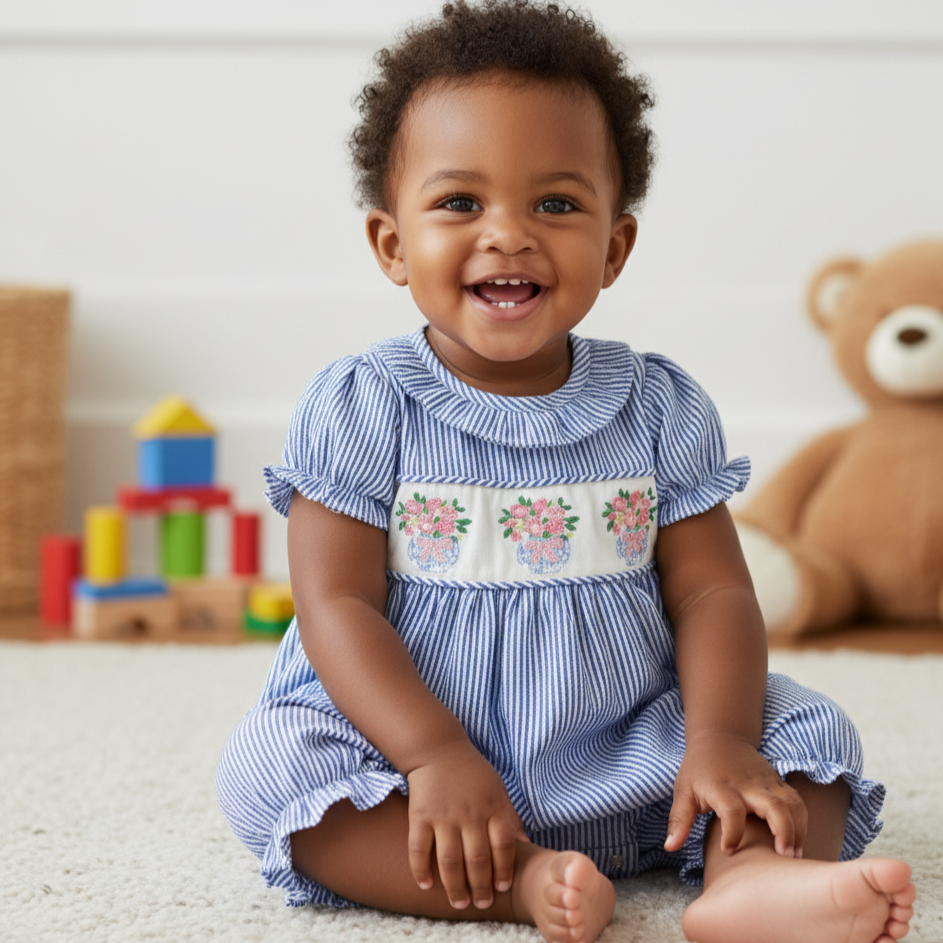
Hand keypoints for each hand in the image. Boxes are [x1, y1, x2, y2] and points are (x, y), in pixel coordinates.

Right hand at [406, 738, 528, 908]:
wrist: (438, 749)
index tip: (502, 888)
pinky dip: (421, 870)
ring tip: (459, 902)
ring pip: (450, 861)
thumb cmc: (472, 771)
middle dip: (481, 888)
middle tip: (481, 904)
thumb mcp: (498, 789)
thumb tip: (525, 843)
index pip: (503, 847)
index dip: (504, 871)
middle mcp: (470, 814)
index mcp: (492, 807)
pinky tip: (426, 885)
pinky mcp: (420, 815)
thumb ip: (510, 816)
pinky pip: (419, 849)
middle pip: (478, 860)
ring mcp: (444, 816)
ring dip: (455, 887)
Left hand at [664, 732, 807, 857]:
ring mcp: (767, 782)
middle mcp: (748, 785)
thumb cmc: (699, 769)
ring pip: (793, 803)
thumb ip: (680, 820)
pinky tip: (797, 843)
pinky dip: (802, 822)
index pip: (732, 810)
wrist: (720, 737)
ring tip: (794, 856)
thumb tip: (670, 847)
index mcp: (722, 787)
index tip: (728, 851)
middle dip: (783, 832)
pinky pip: (797, 802)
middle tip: (784, 858)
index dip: (732, 833)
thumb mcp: (683, 791)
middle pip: (774, 806)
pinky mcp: (779, 783)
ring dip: (799, 830)